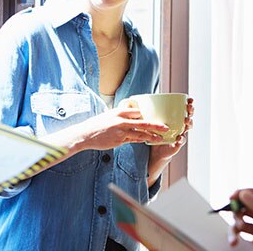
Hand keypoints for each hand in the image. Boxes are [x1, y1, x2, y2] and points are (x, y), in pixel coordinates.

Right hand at [51, 106, 168, 151]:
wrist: (85, 134)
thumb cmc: (97, 124)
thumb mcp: (109, 115)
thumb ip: (122, 116)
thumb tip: (134, 116)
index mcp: (119, 112)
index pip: (138, 112)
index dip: (148, 115)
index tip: (157, 117)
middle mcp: (121, 120)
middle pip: (143, 123)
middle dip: (156, 125)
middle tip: (166, 127)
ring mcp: (120, 131)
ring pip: (140, 134)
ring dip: (151, 136)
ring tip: (160, 138)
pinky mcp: (119, 140)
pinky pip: (133, 140)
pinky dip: (140, 140)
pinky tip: (147, 141)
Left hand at [149, 98, 194, 162]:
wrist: (157, 151)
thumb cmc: (155, 134)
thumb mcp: (152, 123)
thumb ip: (150, 115)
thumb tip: (140, 104)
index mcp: (176, 119)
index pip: (184, 110)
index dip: (189, 104)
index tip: (190, 99)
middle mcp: (180, 126)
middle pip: (189, 116)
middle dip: (190, 111)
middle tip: (189, 108)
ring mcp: (180, 134)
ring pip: (188, 127)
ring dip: (189, 123)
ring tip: (186, 121)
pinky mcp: (178, 144)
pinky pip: (182, 141)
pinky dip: (181, 139)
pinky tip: (179, 137)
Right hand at [229, 189, 252, 250]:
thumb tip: (245, 194)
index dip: (241, 194)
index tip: (231, 198)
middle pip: (244, 207)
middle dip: (237, 211)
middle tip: (238, 220)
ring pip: (241, 221)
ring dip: (234, 226)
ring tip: (236, 235)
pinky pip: (242, 235)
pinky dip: (235, 237)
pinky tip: (234, 241)